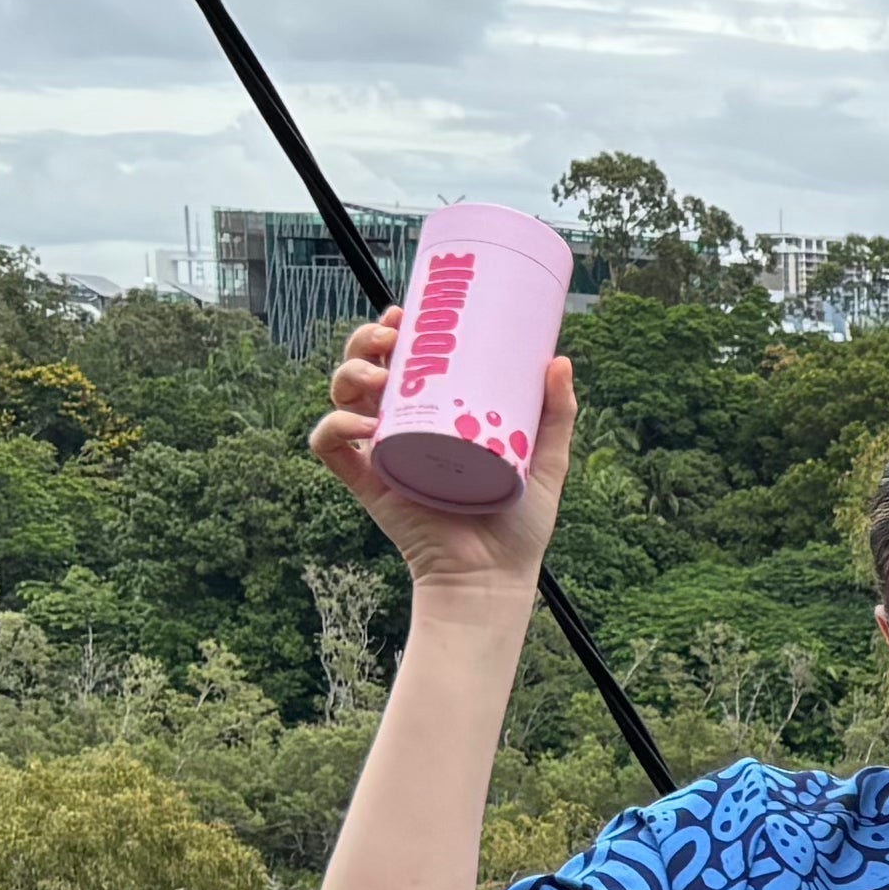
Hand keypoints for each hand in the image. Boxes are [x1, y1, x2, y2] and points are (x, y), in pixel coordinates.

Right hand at [308, 314, 573, 587]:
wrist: (495, 576)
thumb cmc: (519, 523)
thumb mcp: (545, 459)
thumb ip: (555, 414)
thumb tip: (559, 360)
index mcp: (434, 414)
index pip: (400, 361)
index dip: (391, 331)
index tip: (404, 314)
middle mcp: (401, 428)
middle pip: (364, 370)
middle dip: (364, 343)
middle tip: (390, 337)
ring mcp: (381, 454)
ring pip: (341, 399)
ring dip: (348, 375)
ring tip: (379, 377)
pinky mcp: (367, 485)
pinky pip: (329, 448)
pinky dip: (334, 428)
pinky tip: (364, 426)